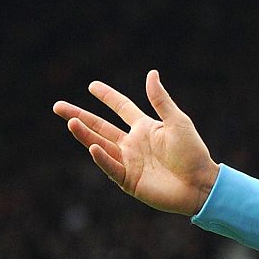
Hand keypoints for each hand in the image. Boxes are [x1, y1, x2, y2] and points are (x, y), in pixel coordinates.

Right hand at [53, 70, 219, 215]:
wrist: (201, 184)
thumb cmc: (193, 153)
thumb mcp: (178, 122)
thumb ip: (161, 101)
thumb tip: (151, 73)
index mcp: (145, 127)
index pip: (121, 108)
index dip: (107, 97)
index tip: (92, 86)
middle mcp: (133, 143)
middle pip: (100, 126)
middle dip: (79, 116)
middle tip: (57, 106)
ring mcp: (129, 162)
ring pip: (101, 145)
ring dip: (85, 134)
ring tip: (70, 122)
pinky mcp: (129, 180)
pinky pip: (111, 167)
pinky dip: (102, 158)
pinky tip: (93, 147)